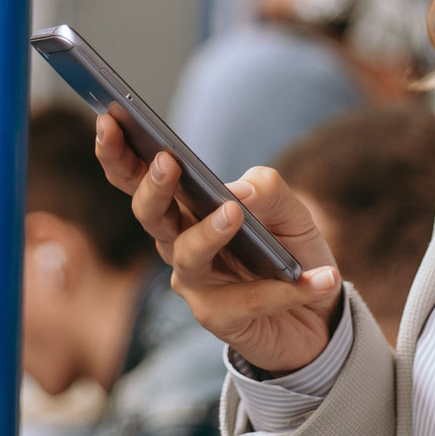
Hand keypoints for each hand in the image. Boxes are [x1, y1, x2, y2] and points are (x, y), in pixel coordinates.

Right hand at [94, 113, 343, 374]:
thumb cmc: (290, 252)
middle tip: (167, 161)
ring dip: (209, 232)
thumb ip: (266, 189)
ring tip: (234, 213)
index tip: (109, 117)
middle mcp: (178, 242)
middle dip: (152, 187)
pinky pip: (247, 299)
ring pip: (187, 254)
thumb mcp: (290, 210)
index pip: (138, 176)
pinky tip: (324, 277)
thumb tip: (235, 191)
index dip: (118, 151)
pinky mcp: (218, 318)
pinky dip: (287, 288)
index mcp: (185, 207)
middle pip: (148, 214)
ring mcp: (195, 283)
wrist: (319, 317)